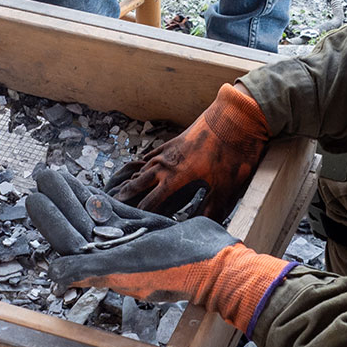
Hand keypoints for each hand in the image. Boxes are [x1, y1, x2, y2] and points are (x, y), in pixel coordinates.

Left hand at [26, 167, 291, 332]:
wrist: (217, 265)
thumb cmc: (174, 269)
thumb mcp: (129, 267)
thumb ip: (90, 270)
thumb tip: (53, 276)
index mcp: (103, 268)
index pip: (67, 240)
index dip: (49, 219)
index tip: (33, 196)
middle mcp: (111, 256)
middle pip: (76, 224)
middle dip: (57, 199)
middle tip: (40, 173)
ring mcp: (127, 242)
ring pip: (92, 215)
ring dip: (73, 194)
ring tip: (54, 172)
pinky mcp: (143, 230)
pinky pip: (114, 211)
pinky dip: (98, 197)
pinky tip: (85, 183)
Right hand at [111, 83, 268, 219]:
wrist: (232, 119)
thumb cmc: (231, 153)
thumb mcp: (226, 186)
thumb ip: (213, 209)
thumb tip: (205, 227)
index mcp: (176, 177)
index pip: (152, 200)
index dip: (141, 213)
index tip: (132, 222)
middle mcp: (166, 164)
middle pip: (140, 182)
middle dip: (127, 195)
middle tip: (114, 204)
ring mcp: (168, 151)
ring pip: (144, 168)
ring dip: (133, 180)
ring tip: (122, 189)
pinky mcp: (174, 142)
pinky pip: (152, 154)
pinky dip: (144, 163)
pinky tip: (142, 165)